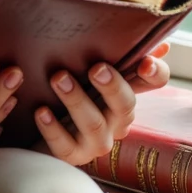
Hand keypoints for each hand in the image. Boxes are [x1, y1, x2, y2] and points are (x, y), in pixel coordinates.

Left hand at [31, 42, 170, 165]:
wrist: (36, 128)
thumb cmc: (68, 88)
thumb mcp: (86, 65)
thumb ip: (111, 49)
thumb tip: (150, 37)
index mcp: (125, 92)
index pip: (154, 81)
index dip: (155, 73)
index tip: (145, 63)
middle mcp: (117, 119)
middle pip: (126, 105)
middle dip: (112, 87)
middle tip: (95, 68)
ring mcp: (96, 141)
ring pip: (94, 125)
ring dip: (77, 101)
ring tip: (58, 79)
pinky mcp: (72, 156)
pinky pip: (66, 147)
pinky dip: (53, 129)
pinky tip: (41, 111)